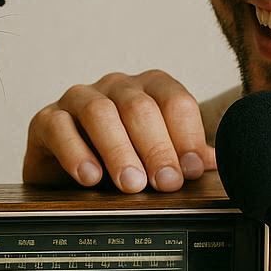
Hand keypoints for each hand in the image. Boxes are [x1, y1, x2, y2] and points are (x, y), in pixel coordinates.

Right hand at [22, 70, 216, 191]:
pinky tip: (90, 177)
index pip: (174, 100)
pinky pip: (60, 127)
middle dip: (156, 147)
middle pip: (139, 107)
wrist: (67, 171)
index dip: (186, 135)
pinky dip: (76, 152)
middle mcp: (116, 86)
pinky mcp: (47, 118)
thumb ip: (189, 158)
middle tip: (165, 183)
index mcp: (150, 88)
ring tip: (131, 184)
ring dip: (119, 150)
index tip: (191, 169)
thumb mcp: (159, 159)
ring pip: (100, 113)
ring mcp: (79, 98)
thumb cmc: (121, 159)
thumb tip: (223, 165)